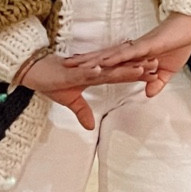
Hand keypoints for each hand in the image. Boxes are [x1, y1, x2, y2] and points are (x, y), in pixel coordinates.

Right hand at [20, 47, 159, 129]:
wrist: (32, 71)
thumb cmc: (51, 81)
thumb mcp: (69, 100)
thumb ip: (82, 111)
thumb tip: (91, 127)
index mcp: (94, 75)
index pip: (119, 74)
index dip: (136, 73)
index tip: (154, 72)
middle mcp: (91, 71)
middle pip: (119, 70)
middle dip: (138, 68)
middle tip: (157, 65)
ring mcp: (82, 71)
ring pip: (107, 70)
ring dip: (123, 69)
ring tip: (141, 67)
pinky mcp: (70, 73)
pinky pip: (85, 73)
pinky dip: (95, 72)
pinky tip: (105, 71)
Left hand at [59, 12, 190, 98]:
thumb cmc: (179, 45)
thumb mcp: (167, 71)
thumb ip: (157, 81)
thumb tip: (148, 92)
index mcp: (135, 55)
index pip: (109, 61)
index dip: (93, 64)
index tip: (76, 67)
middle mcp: (131, 50)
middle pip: (103, 56)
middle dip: (84, 61)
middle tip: (64, 65)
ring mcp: (137, 47)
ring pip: (110, 55)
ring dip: (94, 60)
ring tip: (76, 65)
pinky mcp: (146, 46)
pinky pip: (128, 53)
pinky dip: (115, 58)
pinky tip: (103, 62)